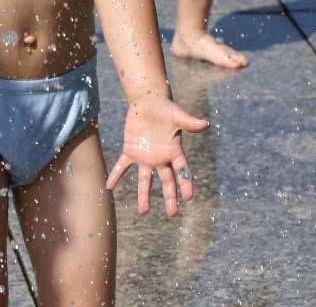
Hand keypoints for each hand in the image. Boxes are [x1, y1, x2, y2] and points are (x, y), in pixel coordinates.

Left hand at [107, 95, 208, 216]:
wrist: (147, 102)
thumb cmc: (165, 108)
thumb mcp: (176, 114)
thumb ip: (189, 122)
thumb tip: (206, 124)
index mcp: (174, 151)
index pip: (182, 170)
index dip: (186, 183)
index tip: (189, 197)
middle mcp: (161, 158)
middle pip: (166, 181)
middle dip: (170, 197)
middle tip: (173, 213)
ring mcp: (145, 156)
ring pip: (145, 179)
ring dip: (144, 194)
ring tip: (143, 210)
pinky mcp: (130, 150)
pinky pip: (122, 165)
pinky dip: (116, 175)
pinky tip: (109, 186)